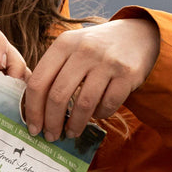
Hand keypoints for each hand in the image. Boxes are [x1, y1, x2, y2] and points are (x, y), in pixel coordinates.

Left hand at [22, 17, 160, 141]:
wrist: (138, 35)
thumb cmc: (95, 49)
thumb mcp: (71, 49)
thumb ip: (53, 71)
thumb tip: (33, 110)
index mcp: (63, 44)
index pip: (38, 82)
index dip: (33, 109)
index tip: (33, 127)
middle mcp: (83, 51)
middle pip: (58, 95)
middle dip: (51, 122)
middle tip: (50, 136)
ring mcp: (107, 62)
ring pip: (83, 104)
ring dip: (75, 124)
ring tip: (71, 133)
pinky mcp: (128, 74)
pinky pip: (108, 104)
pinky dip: (99, 115)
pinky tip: (96, 115)